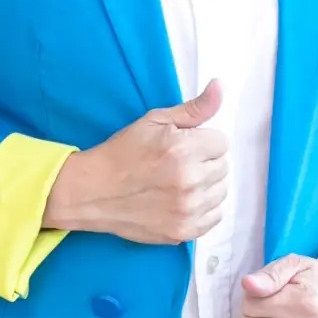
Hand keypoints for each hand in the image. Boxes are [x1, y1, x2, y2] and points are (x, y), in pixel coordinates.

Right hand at [44, 79, 228, 246]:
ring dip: (206, 186)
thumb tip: (220, 86)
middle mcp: (190, 181)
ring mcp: (188, 209)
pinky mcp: (184, 231)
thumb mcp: (155, 121)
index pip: (221, 142)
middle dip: (205, 162)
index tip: (184, 146)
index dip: (202, 142)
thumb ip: (194, 108)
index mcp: (184, 149)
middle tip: (177, 164)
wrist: (94, 191)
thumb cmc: (123, 152)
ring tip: (178, 183)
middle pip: (223, 167)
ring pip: (221, 192)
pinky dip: (203, 209)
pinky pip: (215, 217)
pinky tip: (181, 200)